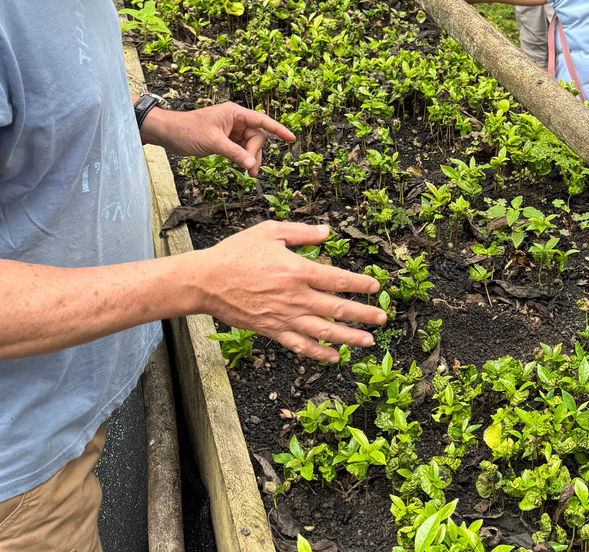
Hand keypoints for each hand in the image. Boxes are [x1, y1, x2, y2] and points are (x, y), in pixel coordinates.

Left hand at [141, 101, 292, 176]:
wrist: (168, 134)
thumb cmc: (187, 131)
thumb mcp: (213, 142)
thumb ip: (234, 153)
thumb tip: (251, 165)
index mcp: (235, 113)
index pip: (262, 121)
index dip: (278, 129)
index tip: (291, 138)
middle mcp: (235, 120)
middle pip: (256, 137)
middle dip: (255, 153)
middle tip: (250, 170)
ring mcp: (230, 130)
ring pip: (249, 145)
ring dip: (249, 159)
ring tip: (248, 174)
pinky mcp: (225, 140)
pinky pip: (240, 149)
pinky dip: (242, 159)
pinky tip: (241, 167)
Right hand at [198, 222, 385, 361]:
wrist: (206, 281)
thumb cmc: (236, 253)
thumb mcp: (271, 231)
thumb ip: (302, 232)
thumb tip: (327, 231)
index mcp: (298, 271)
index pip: (338, 279)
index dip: (360, 284)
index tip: (377, 287)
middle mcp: (295, 297)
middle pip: (337, 308)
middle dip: (363, 314)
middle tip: (383, 318)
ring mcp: (284, 316)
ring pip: (323, 331)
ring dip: (349, 338)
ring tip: (368, 342)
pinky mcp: (272, 330)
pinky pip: (300, 345)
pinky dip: (319, 353)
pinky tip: (334, 357)